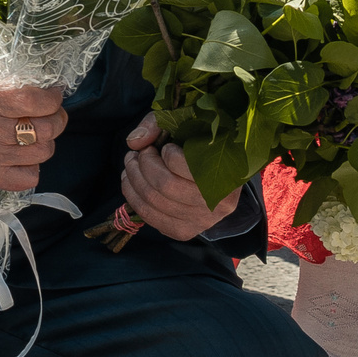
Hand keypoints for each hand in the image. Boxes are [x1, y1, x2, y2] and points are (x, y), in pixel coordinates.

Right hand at [0, 75, 68, 191]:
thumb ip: (7, 78)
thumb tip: (45, 77)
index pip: (36, 100)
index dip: (52, 98)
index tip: (51, 95)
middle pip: (47, 128)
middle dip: (55, 119)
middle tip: (47, 115)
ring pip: (44, 152)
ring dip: (43, 142)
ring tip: (30, 136)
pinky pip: (31, 176)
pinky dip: (30, 166)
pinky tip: (18, 156)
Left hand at [118, 113, 242, 239]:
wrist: (218, 179)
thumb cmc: (201, 148)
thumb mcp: (186, 125)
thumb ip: (158, 124)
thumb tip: (134, 142)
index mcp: (226, 174)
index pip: (183, 166)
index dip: (166, 153)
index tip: (163, 147)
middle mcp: (217, 203)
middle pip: (164, 185)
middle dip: (142, 165)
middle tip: (138, 154)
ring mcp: (202, 221)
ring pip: (153, 202)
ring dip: (132, 180)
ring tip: (131, 165)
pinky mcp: (184, 231)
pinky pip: (150, 218)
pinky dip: (133, 198)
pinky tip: (132, 183)